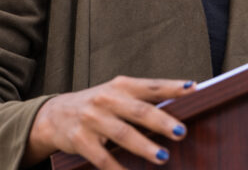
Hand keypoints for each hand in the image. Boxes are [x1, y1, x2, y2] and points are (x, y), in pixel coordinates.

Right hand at [23, 76, 195, 168]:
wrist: (54, 115)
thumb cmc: (97, 104)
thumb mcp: (117, 94)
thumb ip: (143, 98)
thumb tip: (181, 104)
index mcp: (121, 85)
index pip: (151, 86)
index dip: (172, 87)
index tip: (193, 89)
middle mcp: (106, 99)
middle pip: (138, 110)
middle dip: (161, 122)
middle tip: (181, 132)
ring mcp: (92, 119)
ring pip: (122, 134)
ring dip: (144, 147)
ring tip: (163, 156)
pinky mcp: (80, 140)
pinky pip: (101, 158)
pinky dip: (117, 168)